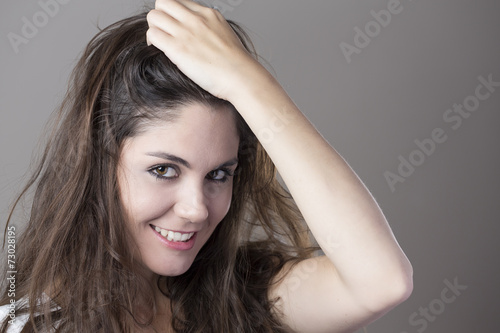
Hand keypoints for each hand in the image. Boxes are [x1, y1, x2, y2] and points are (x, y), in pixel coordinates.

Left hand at [146, 0, 262, 100]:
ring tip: (159, 43)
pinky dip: (151, 41)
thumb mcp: (225, 35)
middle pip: (163, 3)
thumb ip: (210, 30)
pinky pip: (153, 34)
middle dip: (160, 17)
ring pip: (153, 16)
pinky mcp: (177, 48)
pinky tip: (158, 50)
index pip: (179, 2)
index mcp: (208, 14)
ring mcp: (185, 32)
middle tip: (164, 33)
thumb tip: (201, 38)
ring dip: (154, 29)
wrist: (239, 76)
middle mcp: (195, 19)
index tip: (174, 27)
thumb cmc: (236, 65)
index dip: (173, 14)